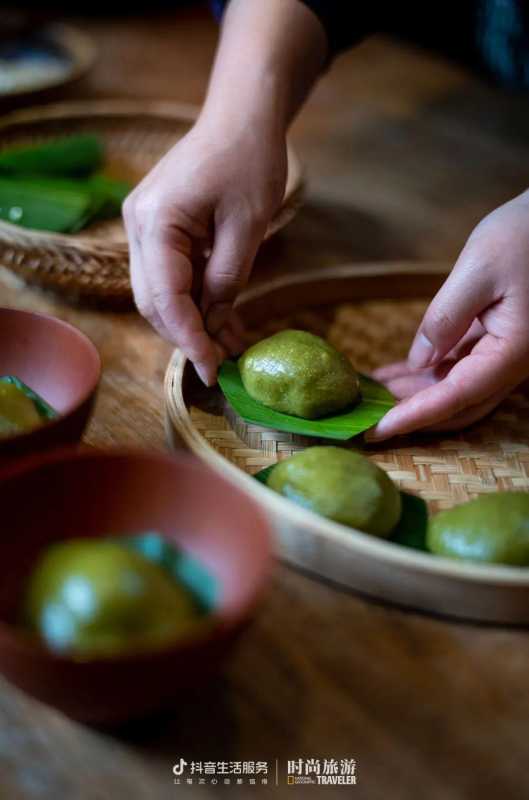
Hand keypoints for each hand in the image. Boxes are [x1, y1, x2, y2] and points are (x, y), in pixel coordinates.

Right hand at [123, 117, 286, 385]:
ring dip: (191, 322)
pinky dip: (194, 300)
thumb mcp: (248, 226)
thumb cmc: (250, 160)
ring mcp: (143, 226)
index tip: (212, 370)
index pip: (165, 298)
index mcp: (156, 222)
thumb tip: (212, 322)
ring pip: (159, 293)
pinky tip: (223, 319)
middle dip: (186, 336)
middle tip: (222, 364)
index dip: (190, 339)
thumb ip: (227, 279)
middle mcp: (137, 226)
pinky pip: (170, 275)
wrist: (240, 116)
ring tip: (229, 347)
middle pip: (152, 301)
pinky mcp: (158, 228)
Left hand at [368, 192, 528, 439]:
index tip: (376, 430)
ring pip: (457, 390)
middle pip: (457, 406)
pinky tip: (397, 372)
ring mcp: (507, 354)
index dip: (413, 416)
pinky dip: (429, 374)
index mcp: (512, 352)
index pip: (454, 397)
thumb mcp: (479, 268)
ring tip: (372, 394)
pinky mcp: (500, 341)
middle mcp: (512, 362)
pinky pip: (462, 368)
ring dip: (416, 396)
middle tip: (365, 420)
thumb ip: (445, 318)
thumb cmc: (526, 233)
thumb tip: (418, 361)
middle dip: (411, 416)